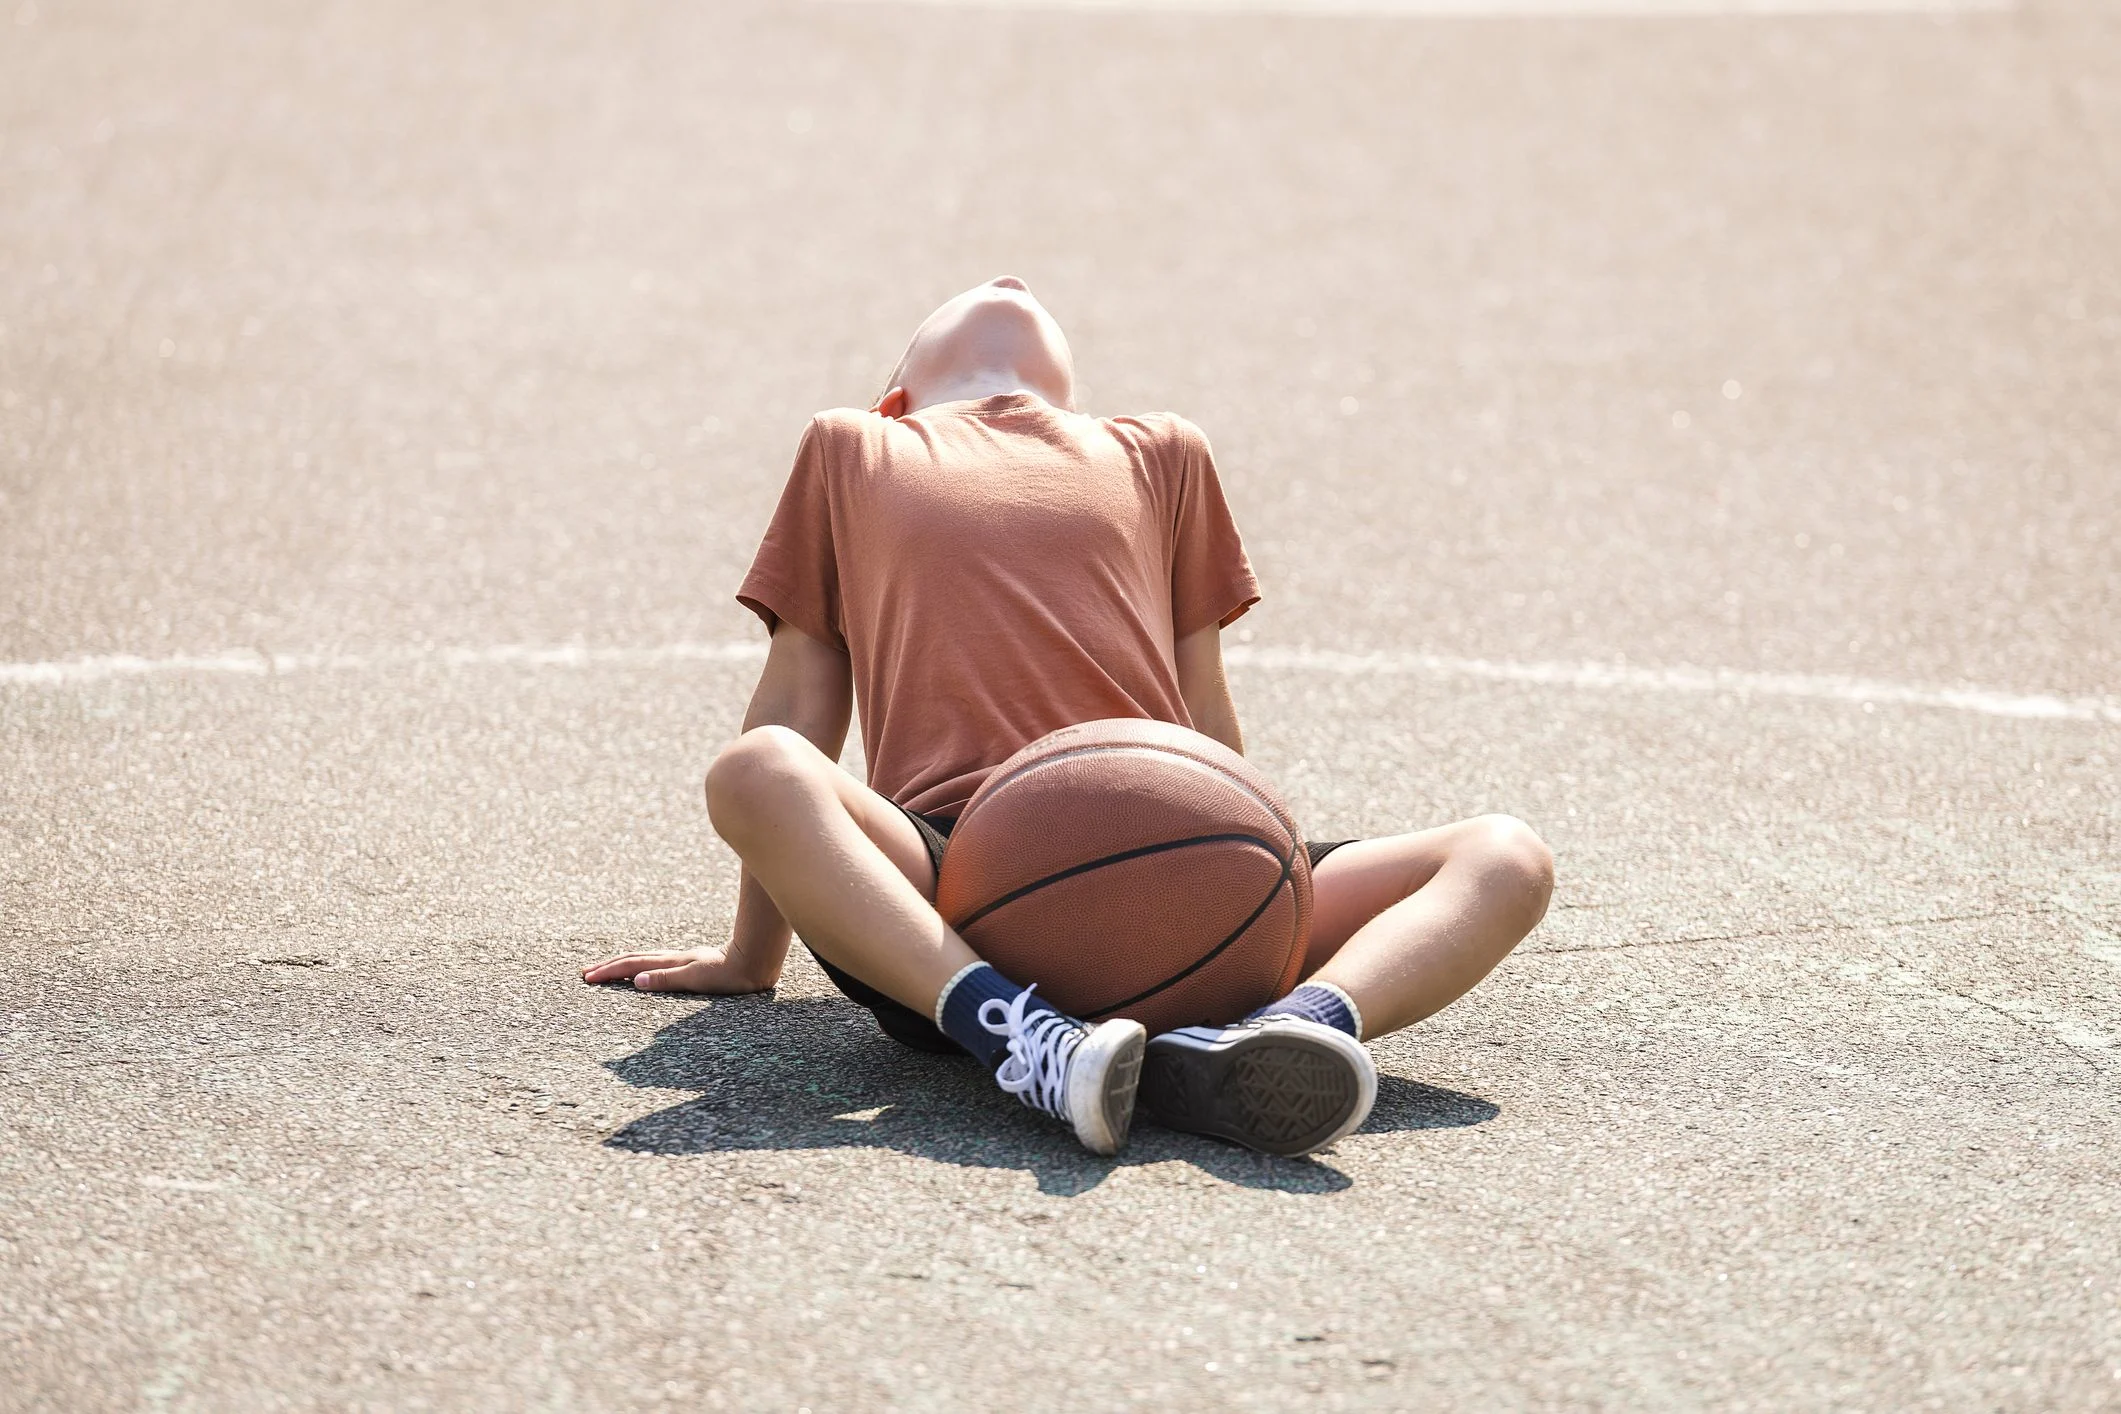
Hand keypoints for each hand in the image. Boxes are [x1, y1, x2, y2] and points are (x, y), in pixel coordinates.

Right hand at [579, 946, 775, 993]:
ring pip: (645, 958)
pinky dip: (641, 964)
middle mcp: (674, 958)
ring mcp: (682, 959)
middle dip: (609, 966)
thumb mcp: (697, 980)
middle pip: (634, 960)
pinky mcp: (691, 963)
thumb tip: (635, 981)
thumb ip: (666, 979)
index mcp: (672, 962)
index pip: (632, 966)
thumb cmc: (730, 974)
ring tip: (607, 968)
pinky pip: (657, 962)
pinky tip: (644, 968)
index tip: (588, 978)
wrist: (755, 961)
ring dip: (623, 964)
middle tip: (587, 972)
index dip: (609, 972)